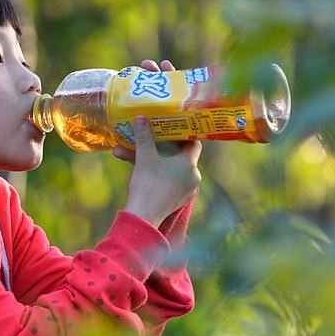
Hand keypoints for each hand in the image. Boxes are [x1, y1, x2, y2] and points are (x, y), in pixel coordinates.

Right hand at [114, 59, 201, 226]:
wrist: (143, 218)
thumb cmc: (147, 185)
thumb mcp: (144, 158)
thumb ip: (144, 137)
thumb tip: (142, 117)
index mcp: (190, 165)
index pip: (194, 142)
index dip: (184, 133)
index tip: (174, 126)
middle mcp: (193, 177)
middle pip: (181, 156)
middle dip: (165, 147)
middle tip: (154, 137)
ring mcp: (186, 191)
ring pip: (173, 169)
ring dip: (158, 161)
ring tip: (140, 156)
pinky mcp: (176, 201)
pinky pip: (170, 181)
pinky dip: (158, 174)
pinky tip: (142, 170)